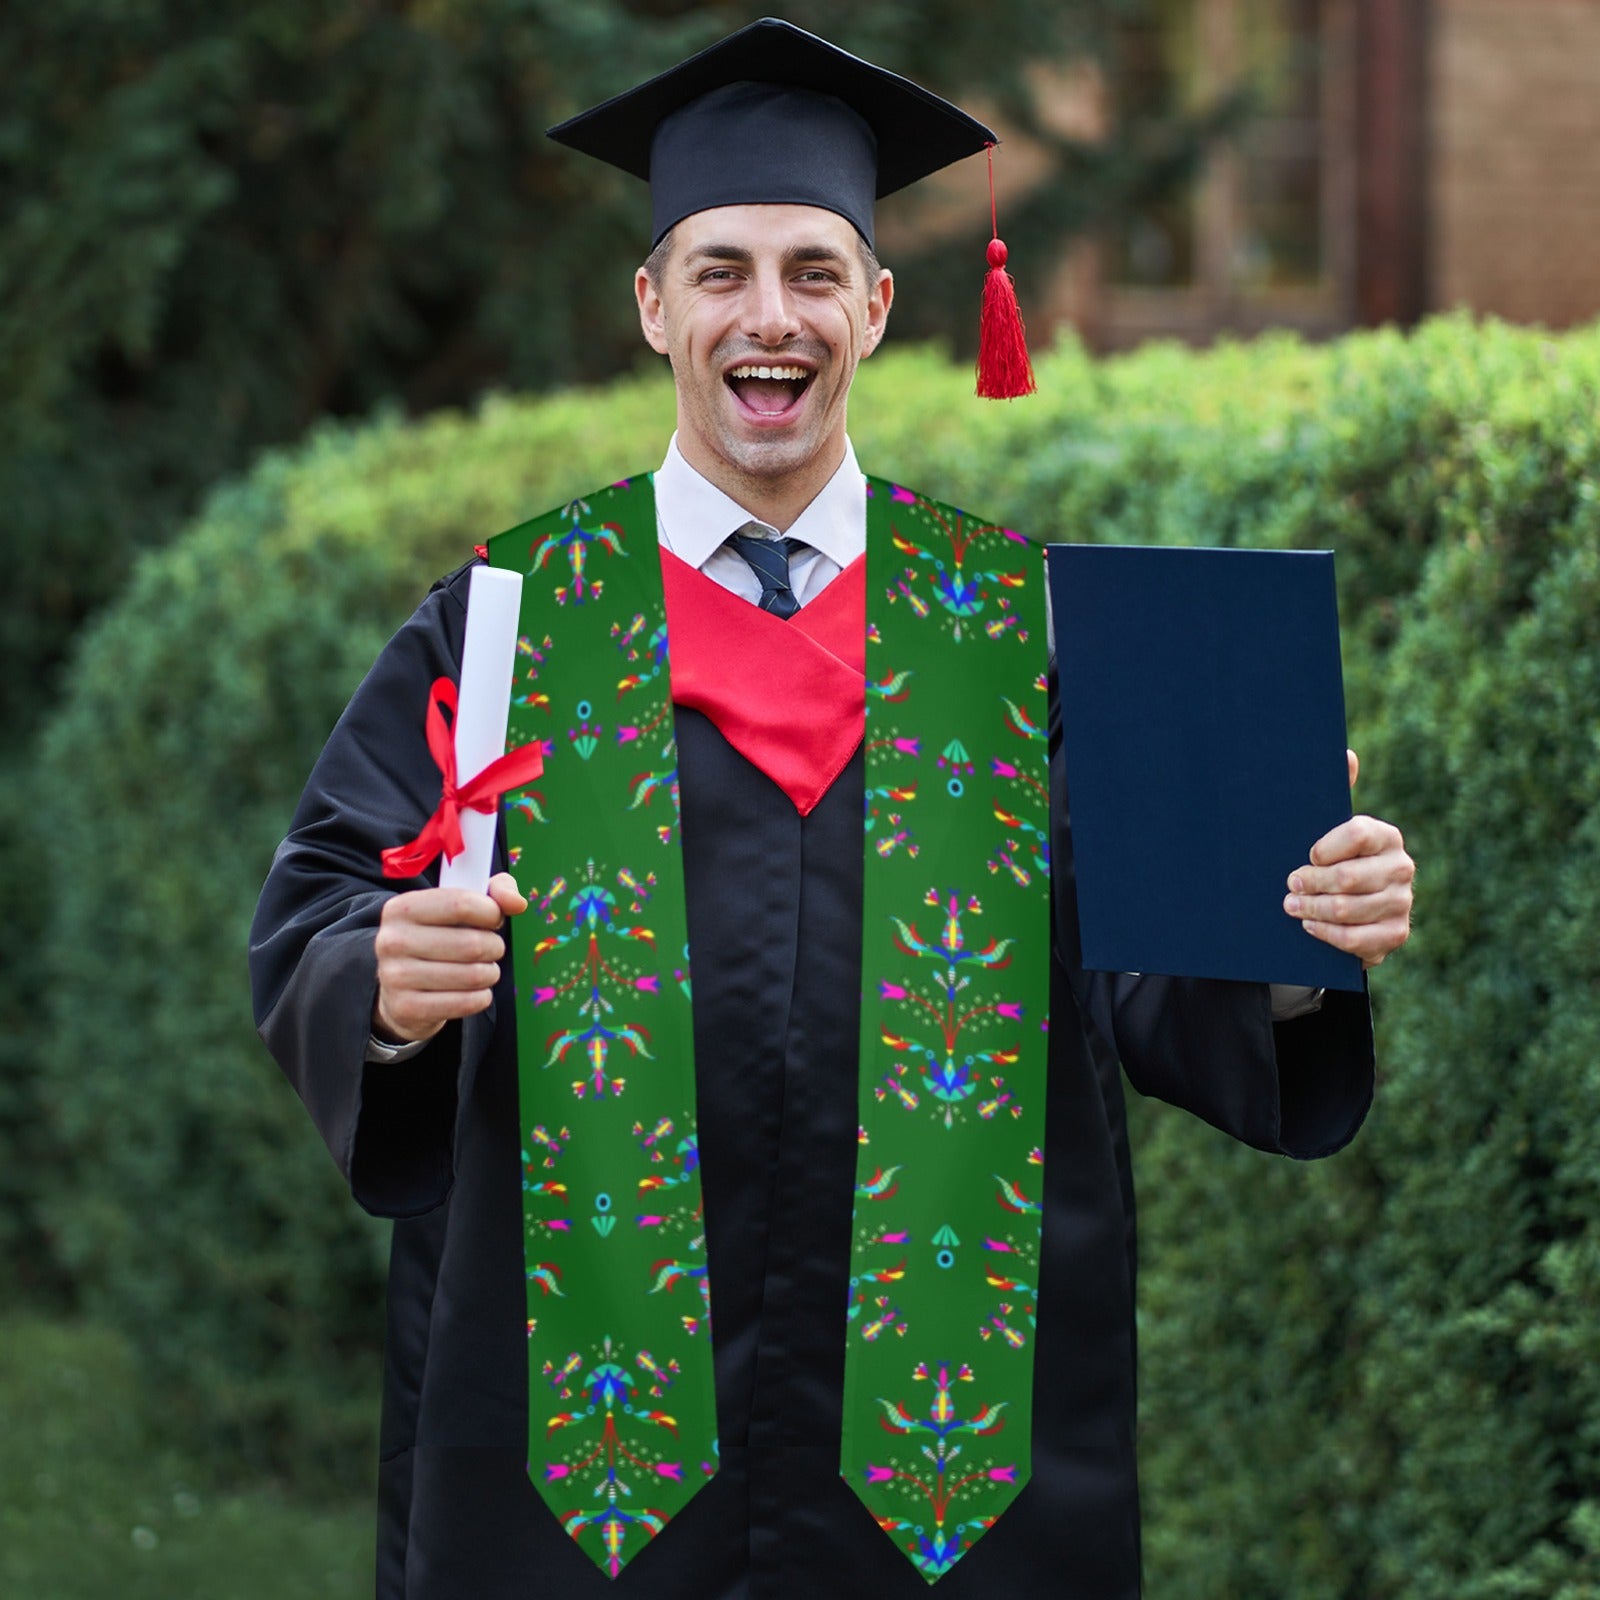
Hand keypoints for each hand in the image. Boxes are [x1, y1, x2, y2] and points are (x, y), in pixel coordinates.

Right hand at [372, 871, 528, 1043]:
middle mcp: (392, 940)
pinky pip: (466, 1003)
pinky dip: (481, 997)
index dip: (491, 912)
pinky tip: (474, 991)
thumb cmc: (439, 938)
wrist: (401, 988)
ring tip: (483, 970)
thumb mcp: (460, 905)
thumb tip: (517, 903)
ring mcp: (395, 977)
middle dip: (494, 947)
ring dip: (490, 973)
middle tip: (491, 949)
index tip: (494, 919)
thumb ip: (495, 892)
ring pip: (473, 975)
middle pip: (471, 944)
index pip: (461, 904)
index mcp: (402, 908)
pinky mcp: (406, 1008)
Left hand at [1283, 750, 1413, 967]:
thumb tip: (1346, 754)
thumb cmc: (1333, 861)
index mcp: (1386, 836)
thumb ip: (1336, 792)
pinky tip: (1310, 926)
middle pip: (1348, 877)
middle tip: (1289, 885)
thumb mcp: (1329, 828)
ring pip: (1348, 909)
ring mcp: (1401, 903)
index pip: (1357, 833)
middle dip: (1310, 883)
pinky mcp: (1395, 934)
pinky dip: (1327, 934)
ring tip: (1291, 906)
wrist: (1350, 909)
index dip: (1325, 847)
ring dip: (1312, 909)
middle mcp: (1401, 867)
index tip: (1306, 855)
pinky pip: (1356, 939)